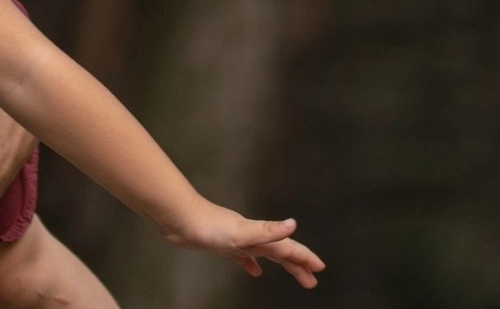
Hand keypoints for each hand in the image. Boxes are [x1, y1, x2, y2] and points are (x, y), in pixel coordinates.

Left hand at [165, 205, 323, 288]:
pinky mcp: (224, 245)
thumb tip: (293, 224)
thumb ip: (267, 231)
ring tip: (294, 275)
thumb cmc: (208, 225)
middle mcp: (252, 236)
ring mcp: (239, 240)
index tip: (320, 268)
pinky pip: (244, 257)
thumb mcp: (241, 231)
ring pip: (267, 254)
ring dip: (282, 264)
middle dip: (299, 265)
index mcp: (259, 235)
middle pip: (281, 252)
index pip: (288, 248)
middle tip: (312, 281)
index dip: (305, 257)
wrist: (179, 219)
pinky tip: (254, 271)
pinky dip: (252, 264)